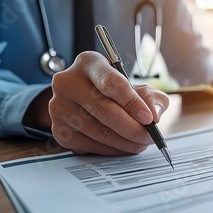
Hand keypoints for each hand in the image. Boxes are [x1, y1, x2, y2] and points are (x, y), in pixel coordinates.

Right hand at [48, 51, 168, 154]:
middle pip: (105, 110)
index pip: (111, 82)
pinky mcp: (59, 130)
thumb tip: (154, 114)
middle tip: (149, 136)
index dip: (133, 103)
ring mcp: (59, 107)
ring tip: (140, 142)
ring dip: (126, 142)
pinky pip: (91, 145)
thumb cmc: (115, 92)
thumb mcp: (138, 87)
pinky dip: (113, 150)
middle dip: (133, 128)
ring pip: (99, 131)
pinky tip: (124, 146)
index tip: (149, 118)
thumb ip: (151, 97)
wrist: (87, 102)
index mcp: (88, 63)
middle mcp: (67, 82)